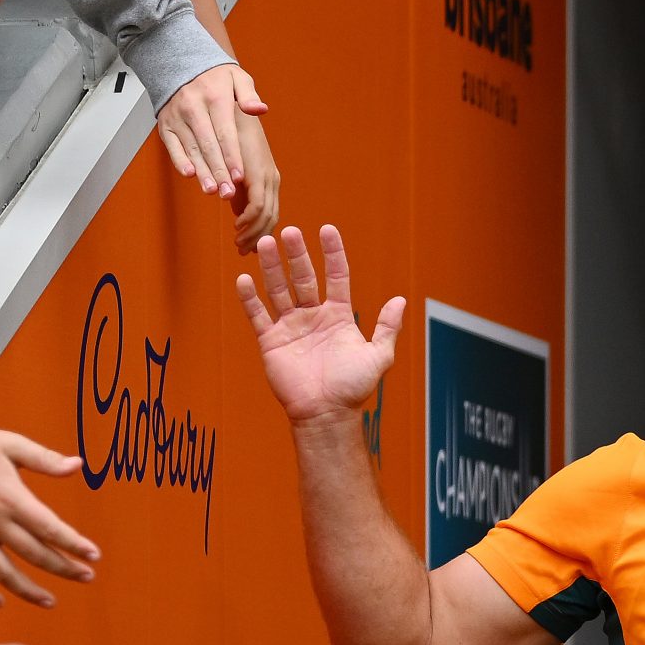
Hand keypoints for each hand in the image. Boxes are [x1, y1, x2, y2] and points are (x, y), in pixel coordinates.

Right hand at [0, 423, 101, 607]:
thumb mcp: (13, 445)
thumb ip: (46, 459)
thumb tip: (78, 465)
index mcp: (11, 499)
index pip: (50, 529)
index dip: (74, 544)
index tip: (94, 556)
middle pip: (34, 554)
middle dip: (64, 568)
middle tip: (87, 577)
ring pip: (2, 573)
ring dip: (28, 591)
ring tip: (50, 601)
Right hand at [157, 63, 266, 204]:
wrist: (180, 65)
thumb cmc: (215, 77)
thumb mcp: (237, 77)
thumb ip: (249, 95)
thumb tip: (260, 109)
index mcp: (214, 96)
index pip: (225, 132)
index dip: (232, 156)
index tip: (239, 176)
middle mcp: (193, 106)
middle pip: (207, 145)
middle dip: (218, 171)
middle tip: (227, 192)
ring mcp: (177, 117)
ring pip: (191, 149)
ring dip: (202, 172)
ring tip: (212, 191)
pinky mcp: (166, 125)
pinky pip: (172, 146)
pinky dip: (180, 161)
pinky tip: (190, 175)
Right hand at [227, 109, 280, 250]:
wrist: (226, 100)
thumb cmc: (231, 129)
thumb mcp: (238, 164)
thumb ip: (238, 185)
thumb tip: (237, 209)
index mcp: (268, 175)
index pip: (271, 213)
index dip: (261, 233)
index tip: (249, 248)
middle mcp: (269, 175)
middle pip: (269, 217)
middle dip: (256, 238)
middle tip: (242, 250)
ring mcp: (263, 172)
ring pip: (264, 213)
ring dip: (251, 232)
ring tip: (238, 243)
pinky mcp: (254, 169)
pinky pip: (256, 203)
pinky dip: (247, 218)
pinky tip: (236, 224)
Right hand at [237, 225, 405, 423]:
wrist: (326, 413)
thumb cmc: (353, 388)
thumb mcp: (378, 356)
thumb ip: (388, 328)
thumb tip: (400, 299)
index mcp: (338, 315)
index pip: (335, 276)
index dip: (332, 253)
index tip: (328, 230)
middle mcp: (313, 316)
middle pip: (303, 277)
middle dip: (296, 254)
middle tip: (289, 231)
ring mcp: (291, 327)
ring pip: (279, 290)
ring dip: (271, 267)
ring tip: (264, 244)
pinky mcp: (271, 341)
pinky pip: (258, 316)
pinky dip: (250, 299)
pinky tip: (244, 279)